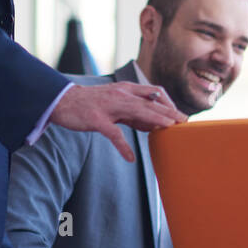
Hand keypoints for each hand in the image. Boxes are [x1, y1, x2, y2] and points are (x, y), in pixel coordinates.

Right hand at [49, 82, 187, 160]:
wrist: (63, 101)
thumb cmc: (92, 104)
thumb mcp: (116, 103)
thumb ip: (134, 112)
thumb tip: (153, 125)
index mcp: (126, 90)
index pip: (154, 92)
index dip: (169, 103)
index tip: (179, 115)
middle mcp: (120, 95)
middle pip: (150, 102)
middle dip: (169, 111)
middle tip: (184, 121)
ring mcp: (109, 106)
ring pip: (137, 111)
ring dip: (155, 120)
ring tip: (169, 129)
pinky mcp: (96, 119)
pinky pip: (113, 134)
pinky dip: (123, 146)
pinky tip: (130, 157)